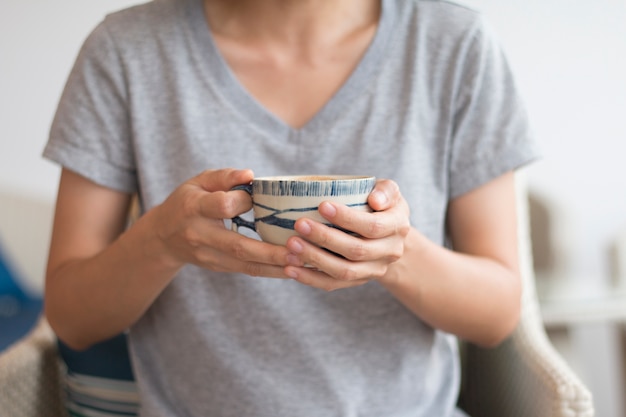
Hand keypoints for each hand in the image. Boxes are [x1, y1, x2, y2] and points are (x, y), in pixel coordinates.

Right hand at [149, 168, 290, 277]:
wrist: (163, 237)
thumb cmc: (187, 201)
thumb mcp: (198, 182)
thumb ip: (224, 177)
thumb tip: (250, 175)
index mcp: (193, 207)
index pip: (222, 206)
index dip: (243, 201)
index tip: (258, 196)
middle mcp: (200, 235)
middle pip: (237, 246)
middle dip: (270, 251)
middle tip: (299, 249)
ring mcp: (208, 256)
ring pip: (245, 265)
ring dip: (275, 266)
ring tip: (303, 263)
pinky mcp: (217, 267)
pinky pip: (246, 271)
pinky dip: (270, 271)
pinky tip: (291, 268)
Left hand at [284, 179, 410, 290]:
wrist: (388, 236)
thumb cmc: (382, 205)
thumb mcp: (390, 191)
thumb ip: (386, 191)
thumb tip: (375, 200)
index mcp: (397, 227)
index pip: (373, 226)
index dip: (348, 218)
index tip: (321, 205)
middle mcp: (389, 252)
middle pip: (356, 251)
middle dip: (325, 238)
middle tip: (299, 224)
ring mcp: (373, 270)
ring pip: (344, 271)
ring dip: (315, 259)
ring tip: (291, 246)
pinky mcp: (357, 281)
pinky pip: (333, 284)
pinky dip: (310, 278)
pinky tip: (290, 268)